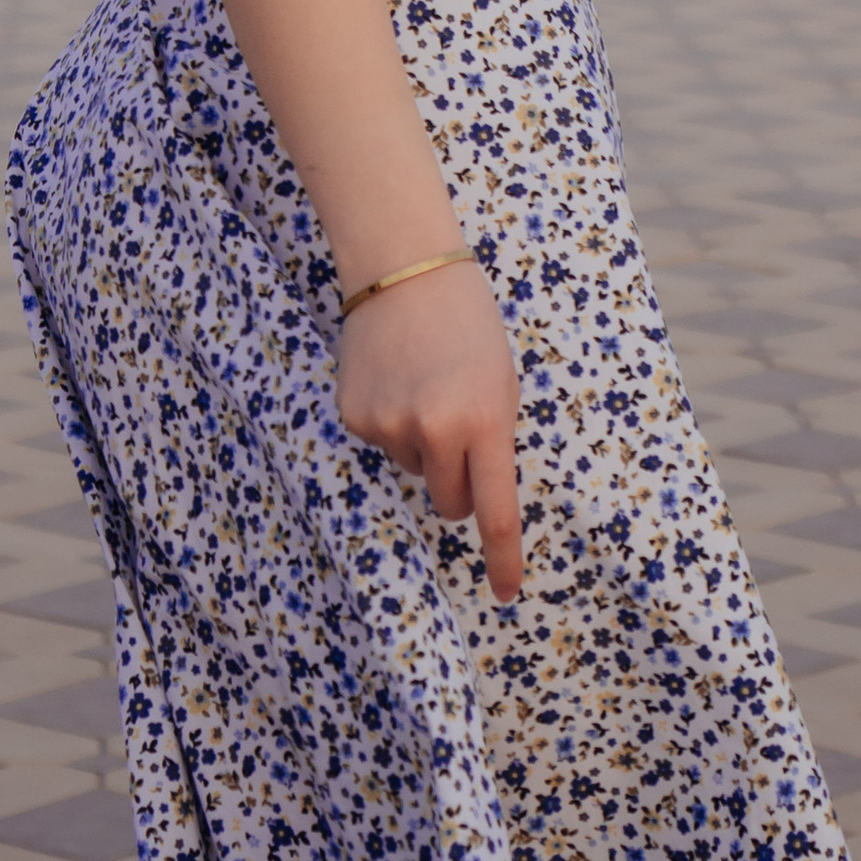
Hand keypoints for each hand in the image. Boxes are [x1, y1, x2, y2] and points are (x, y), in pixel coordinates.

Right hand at [336, 256, 522, 603]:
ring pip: (414, 471)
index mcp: (484, 420)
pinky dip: (391, 423)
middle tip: (458, 430)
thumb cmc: (467, 322)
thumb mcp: (501, 381)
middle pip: (450, 504)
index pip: (496, 513)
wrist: (404, 266)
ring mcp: (389, 424)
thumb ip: (493, 441)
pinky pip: (382, 445)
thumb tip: (477, 502)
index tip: (505, 593)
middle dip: (459, 486)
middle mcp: (435, 429)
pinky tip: (394, 378)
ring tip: (423, 382)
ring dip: (422, 444)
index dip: (502, 559)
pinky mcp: (355, 417)